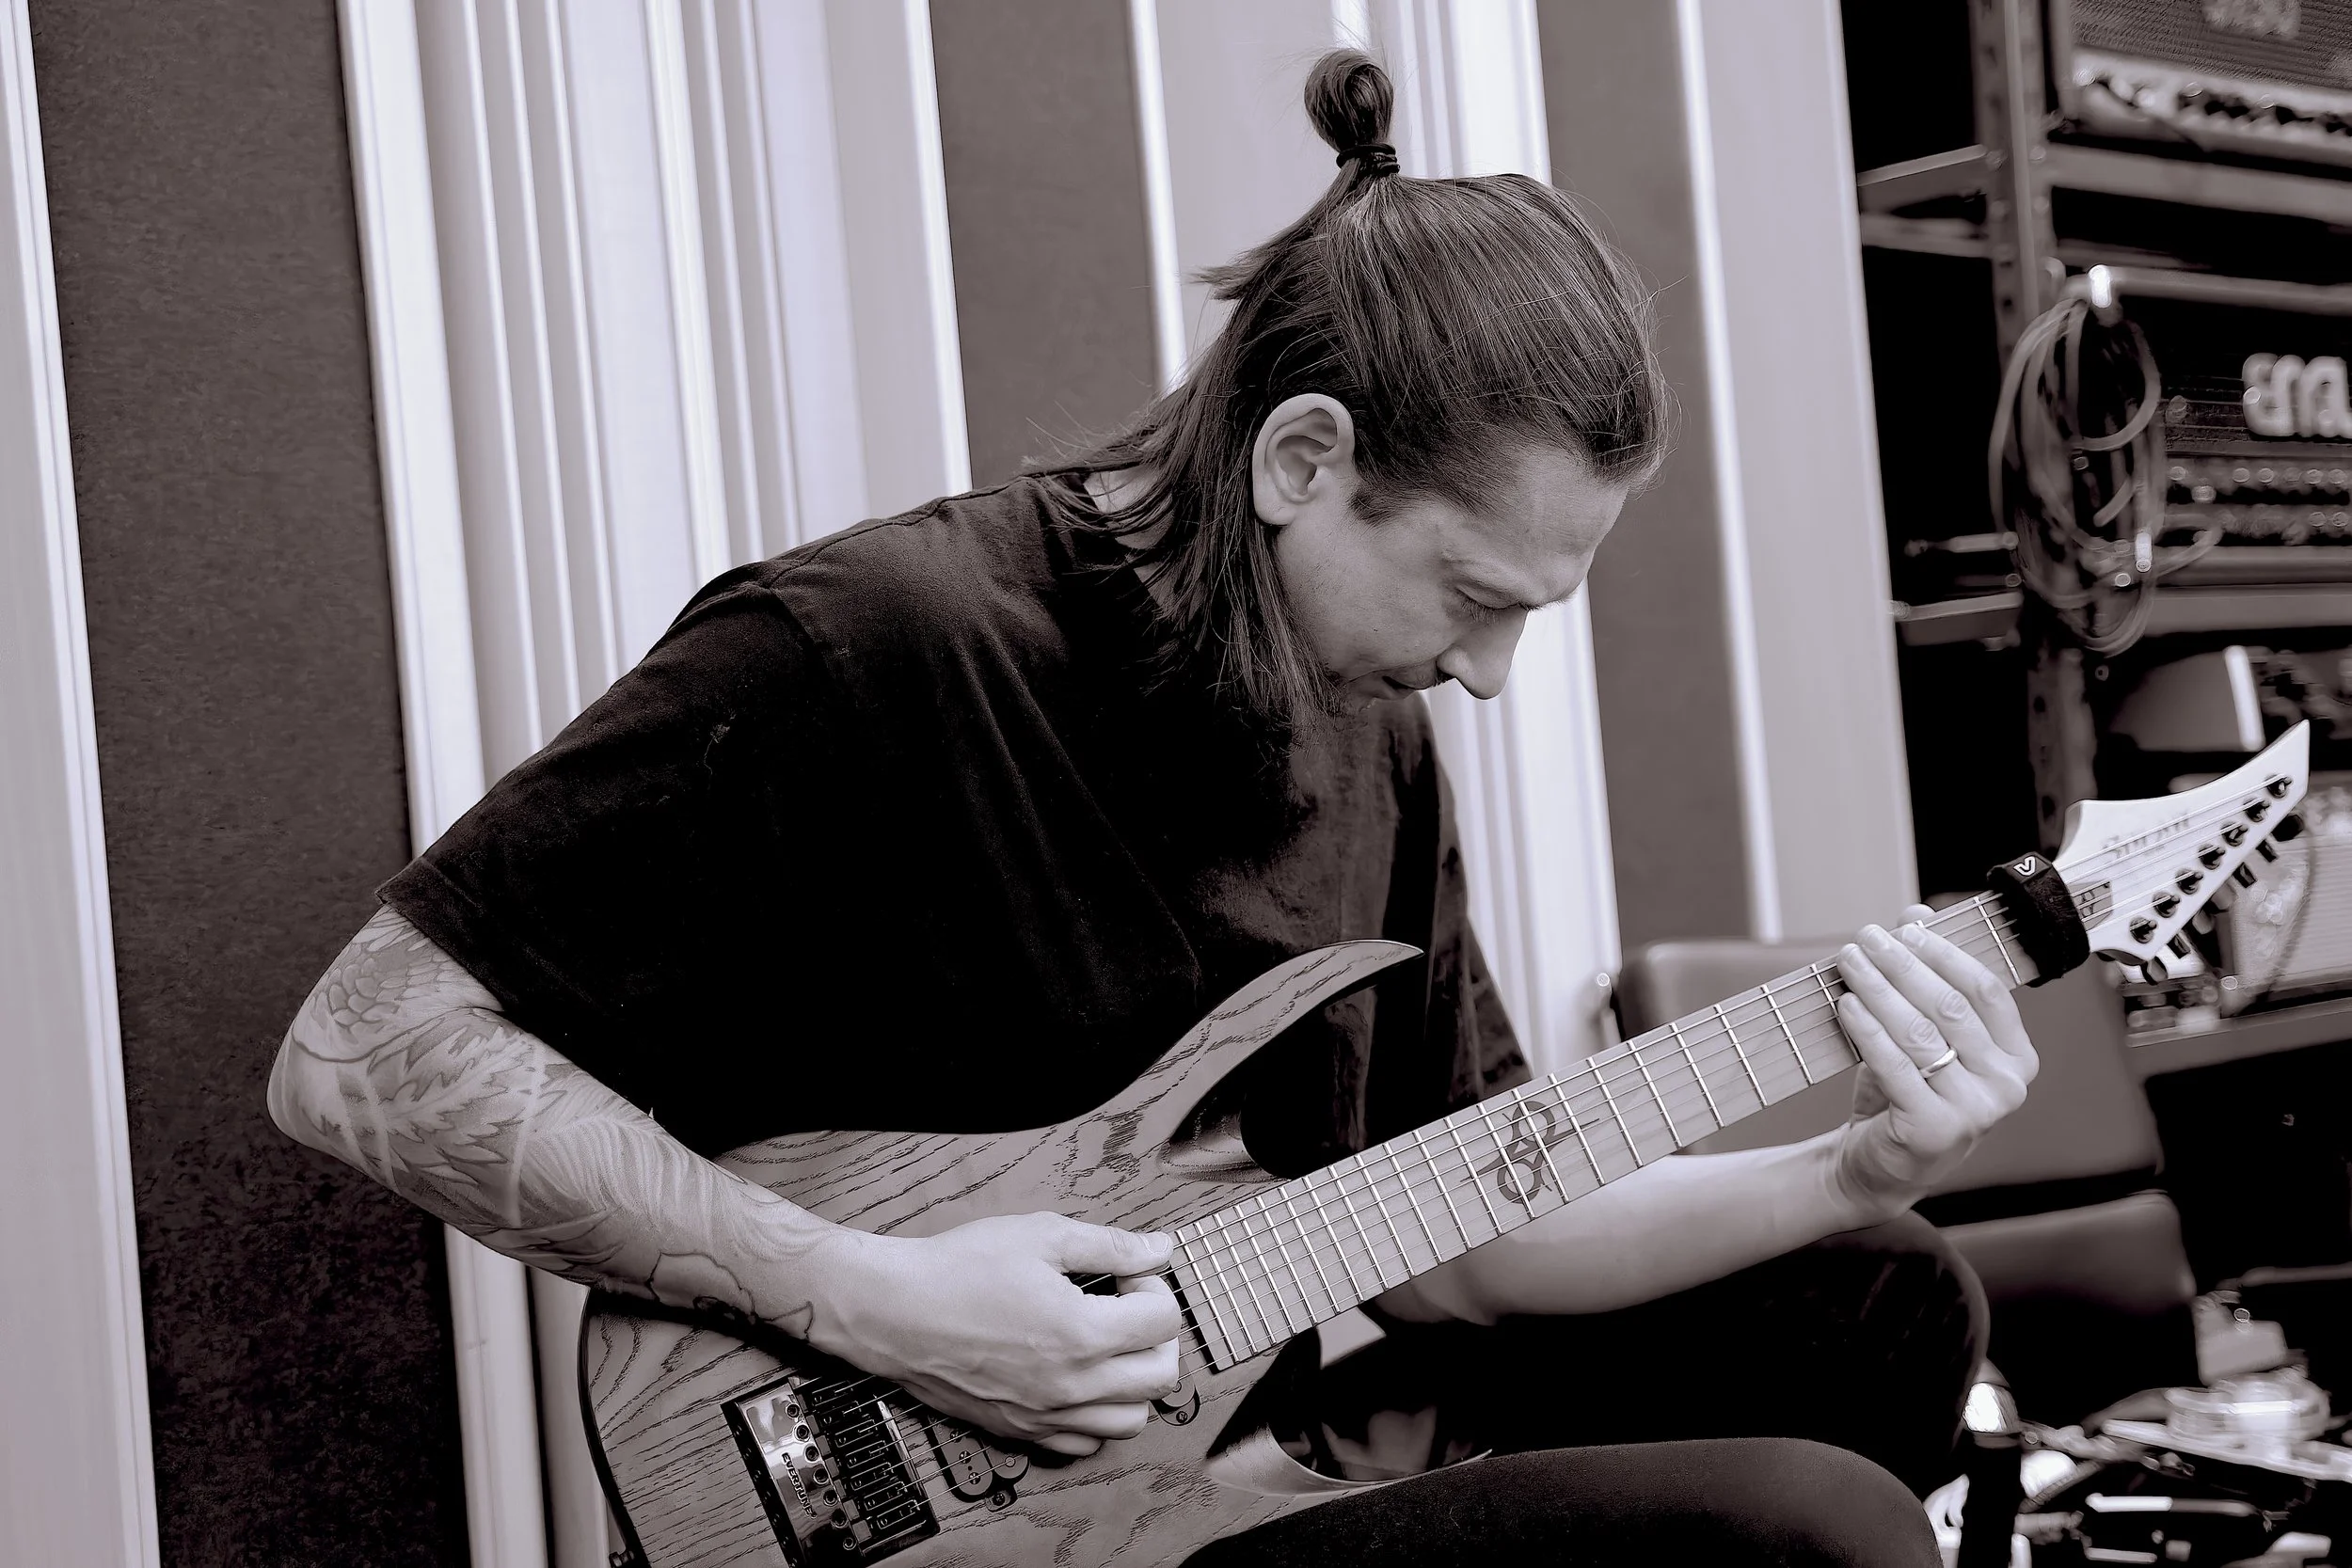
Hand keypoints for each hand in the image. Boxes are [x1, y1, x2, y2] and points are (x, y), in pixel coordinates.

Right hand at [805, 1212, 1182, 1455]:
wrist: (892, 1311)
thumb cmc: (958, 1269)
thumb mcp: (1039, 1236)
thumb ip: (1109, 1244)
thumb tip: (1159, 1249)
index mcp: (1081, 1333)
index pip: (1163, 1321)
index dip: (1154, 1287)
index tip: (1129, 1273)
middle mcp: (1071, 1385)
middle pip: (1160, 1376)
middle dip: (1158, 1336)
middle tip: (1131, 1307)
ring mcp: (1046, 1415)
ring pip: (1131, 1421)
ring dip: (1137, 1383)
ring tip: (1112, 1347)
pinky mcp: (1021, 1431)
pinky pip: (1086, 1444)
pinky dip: (1098, 1417)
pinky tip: (1081, 1381)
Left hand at [1830, 906, 2039, 1221]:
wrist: (1880, 1167)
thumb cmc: (1905, 1092)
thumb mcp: (1922, 1034)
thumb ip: (1926, 976)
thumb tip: (1918, 914)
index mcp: (2017, 1058)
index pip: (1987, 990)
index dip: (1945, 953)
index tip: (1906, 928)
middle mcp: (2007, 1086)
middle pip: (1950, 1007)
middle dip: (1904, 965)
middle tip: (1866, 937)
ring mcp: (1975, 1112)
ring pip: (1921, 1033)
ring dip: (1880, 989)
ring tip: (1850, 961)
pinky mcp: (1935, 1130)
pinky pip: (1896, 1067)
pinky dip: (1868, 1030)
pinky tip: (1846, 1004)